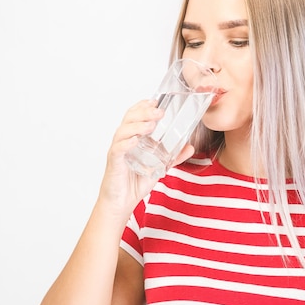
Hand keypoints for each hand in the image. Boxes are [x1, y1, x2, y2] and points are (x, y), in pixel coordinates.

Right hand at [97, 99, 193, 219]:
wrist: (122, 202)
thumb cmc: (135, 182)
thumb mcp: (159, 167)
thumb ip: (173, 157)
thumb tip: (190, 147)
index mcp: (132, 137)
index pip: (134, 115)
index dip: (143, 106)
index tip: (155, 101)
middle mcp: (123, 141)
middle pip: (129, 119)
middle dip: (143, 112)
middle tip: (158, 112)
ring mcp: (118, 151)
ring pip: (123, 131)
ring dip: (137, 126)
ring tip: (150, 125)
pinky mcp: (115, 163)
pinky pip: (118, 149)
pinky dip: (126, 143)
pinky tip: (135, 141)